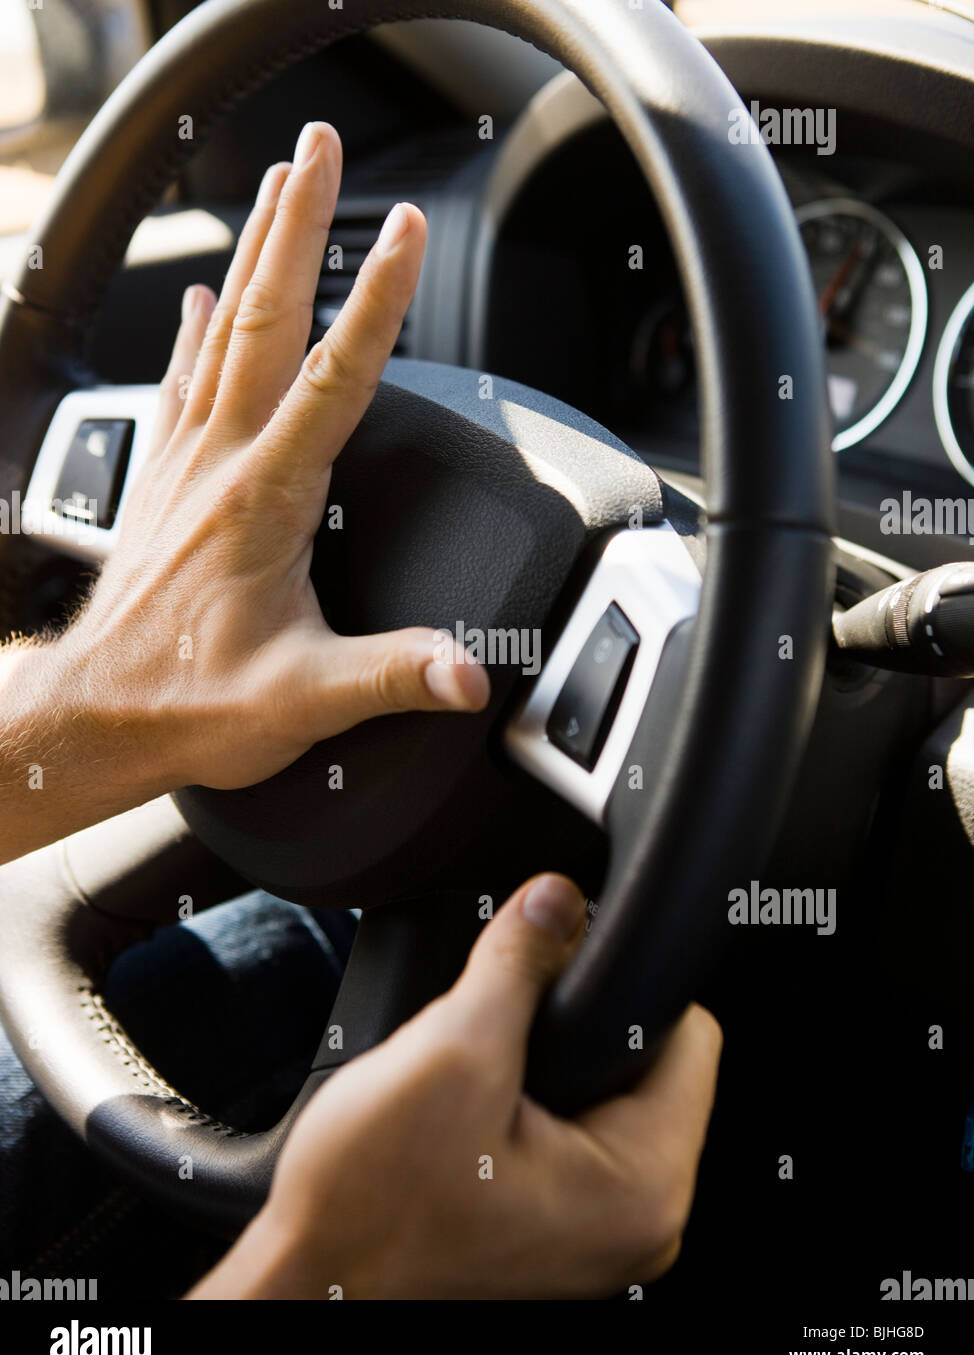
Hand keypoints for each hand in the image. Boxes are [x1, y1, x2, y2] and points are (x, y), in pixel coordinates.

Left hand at [57, 121, 487, 794]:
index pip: (333, 374)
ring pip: (222, 331)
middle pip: (266, 318)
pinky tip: (197, 297)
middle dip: (298, 225)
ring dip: (252, 253)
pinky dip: (194, 328)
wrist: (97, 717)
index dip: (377, 298)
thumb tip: (470, 672)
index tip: (403, 228)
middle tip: (320, 150)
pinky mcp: (163, 481)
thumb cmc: (189, 704)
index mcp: (266, 499)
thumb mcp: (306, 699)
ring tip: (275, 186)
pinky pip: (182, 379)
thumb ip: (393, 675)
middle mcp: (219, 463)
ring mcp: (185, 465)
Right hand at [191, 875, 721, 1299]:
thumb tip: (556, 898)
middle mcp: (637, 1225)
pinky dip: (524, 1102)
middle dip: (574, 1025)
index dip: (623, 980)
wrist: (311, 1283)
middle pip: (646, 1067)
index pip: (692, 1039)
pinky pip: (568, 1135)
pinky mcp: (553, 1229)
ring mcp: (595, 1233)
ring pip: (600, 1096)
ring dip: (543, 1063)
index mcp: (642, 1191)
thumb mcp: (451, 1052)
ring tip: (478, 1079)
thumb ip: (517, 962)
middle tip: (498, 1038)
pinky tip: (472, 1110)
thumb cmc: (369, 1211)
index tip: (562, 964)